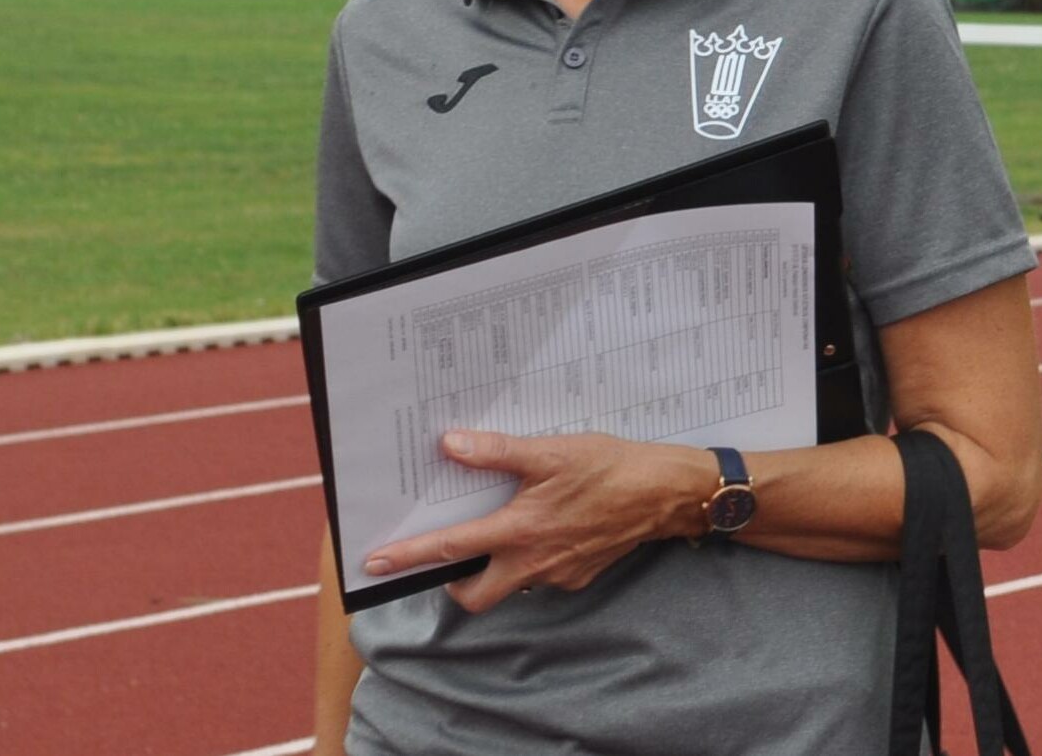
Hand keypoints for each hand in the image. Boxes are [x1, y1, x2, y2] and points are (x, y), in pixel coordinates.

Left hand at [360, 431, 701, 612]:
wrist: (666, 494)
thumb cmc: (611, 469)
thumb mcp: (552, 451)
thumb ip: (498, 452)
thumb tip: (451, 445)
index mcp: (520, 531)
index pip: (451, 550)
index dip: (409, 557)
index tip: (375, 564)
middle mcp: (534, 563)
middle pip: (475, 595)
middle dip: (455, 584)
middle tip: (451, 558)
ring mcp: (558, 575)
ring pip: (511, 585)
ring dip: (497, 567)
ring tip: (506, 530)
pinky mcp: (580, 576)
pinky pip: (543, 576)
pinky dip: (534, 558)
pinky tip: (549, 528)